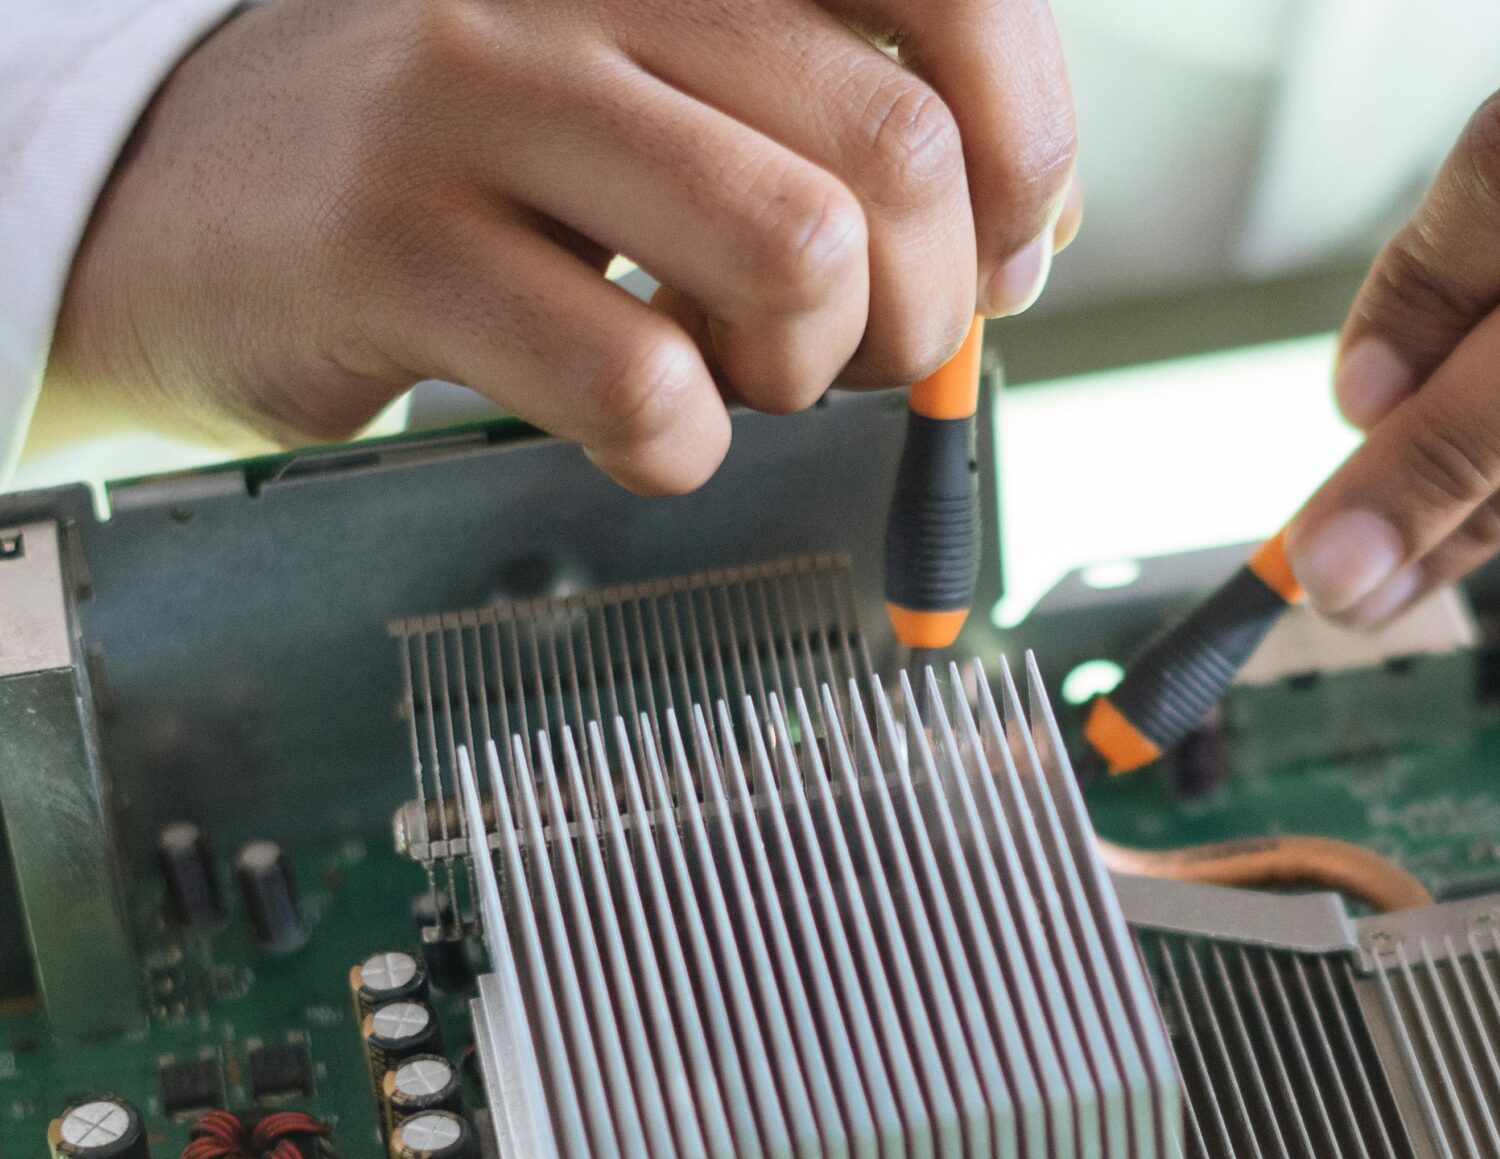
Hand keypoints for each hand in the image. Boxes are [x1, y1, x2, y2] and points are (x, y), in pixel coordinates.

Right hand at [39, 0, 1078, 492]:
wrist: (192, 195)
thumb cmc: (476, 158)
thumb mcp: (668, 89)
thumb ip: (843, 127)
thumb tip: (1029, 238)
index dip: (1026, 139)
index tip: (1003, 244)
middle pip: (899, 149)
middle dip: (925, 301)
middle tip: (859, 346)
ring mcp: (478, 93)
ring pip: (795, 250)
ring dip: (813, 367)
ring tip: (740, 371)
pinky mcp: (394, 240)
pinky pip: (641, 384)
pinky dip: (683, 449)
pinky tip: (641, 427)